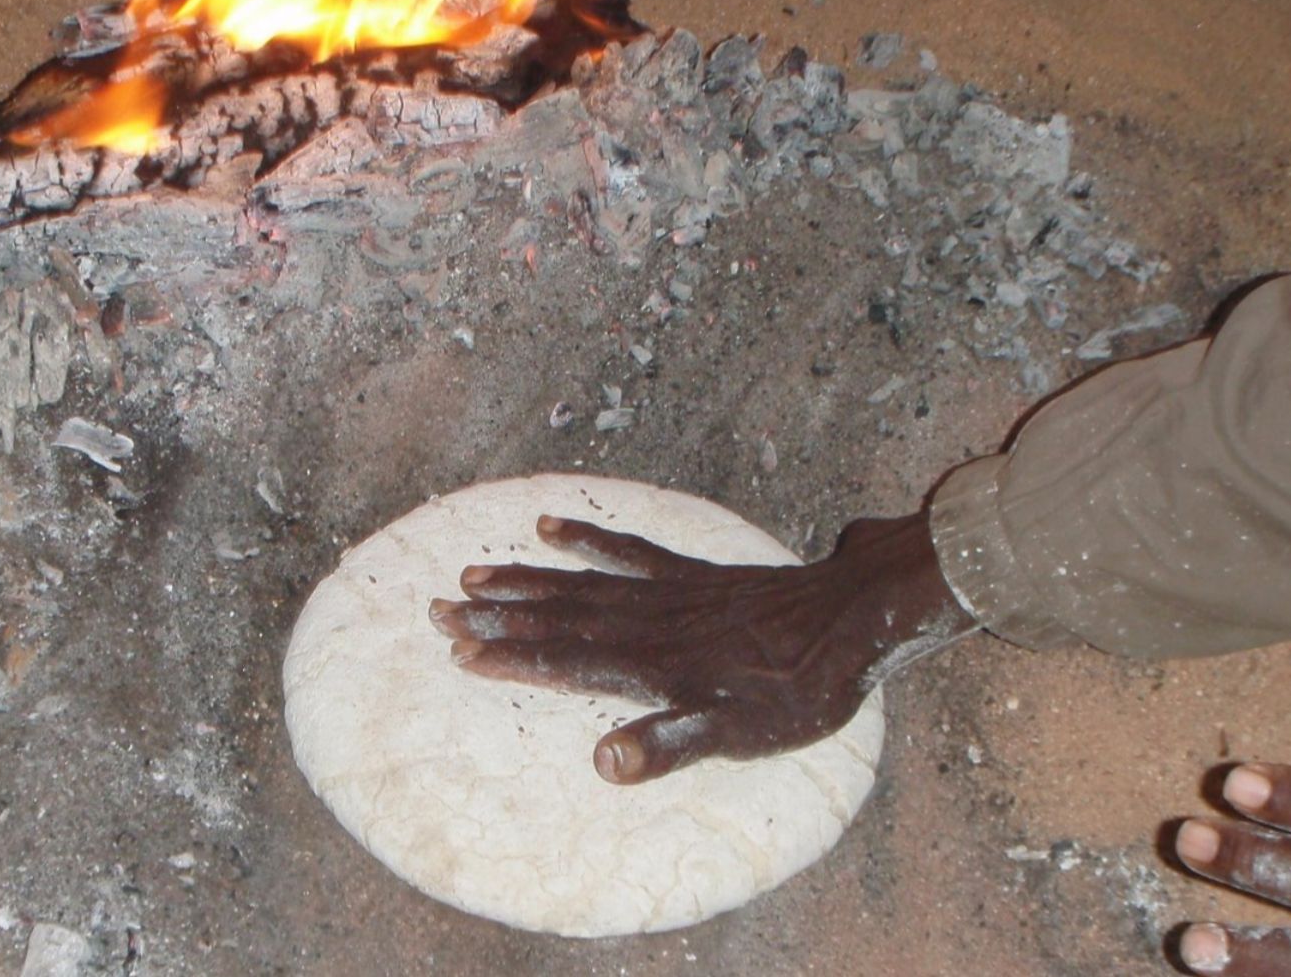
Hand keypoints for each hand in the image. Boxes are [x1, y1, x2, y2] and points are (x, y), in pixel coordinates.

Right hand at [429, 510, 972, 783]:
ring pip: (581, 583)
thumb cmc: (800, 688)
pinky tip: (553, 526)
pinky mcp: (692, 574)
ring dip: (526, 581)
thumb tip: (604, 762)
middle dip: (498, 616)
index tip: (459, 650)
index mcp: (654, 665)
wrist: (855, 617)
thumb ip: (671, 744)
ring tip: (474, 573)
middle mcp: (650, 623)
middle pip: (560, 617)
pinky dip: (588, 540)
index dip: (513, 657)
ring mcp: (668, 592)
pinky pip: (628, 552)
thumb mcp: (741, 733)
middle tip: (435, 609)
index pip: (568, 661)